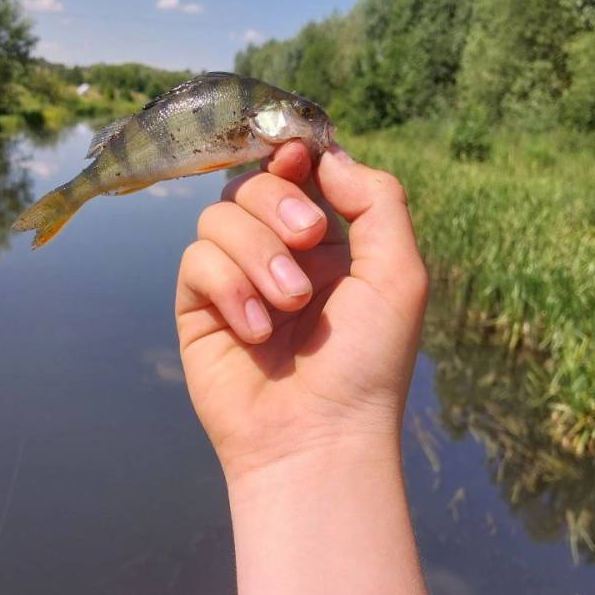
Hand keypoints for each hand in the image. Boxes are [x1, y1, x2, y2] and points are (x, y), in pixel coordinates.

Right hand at [175, 141, 427, 482]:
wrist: (317, 438)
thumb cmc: (367, 366)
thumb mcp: (399, 276)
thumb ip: (377, 202)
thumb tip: (326, 155)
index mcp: (331, 247)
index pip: (297, 175)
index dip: (292, 156)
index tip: (297, 156)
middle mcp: (280, 257)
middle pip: (251, 184)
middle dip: (279, 203)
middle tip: (309, 239)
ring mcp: (236, 282)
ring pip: (219, 217)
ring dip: (258, 253)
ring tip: (290, 305)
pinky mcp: (200, 310)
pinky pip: (196, 262)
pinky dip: (229, 288)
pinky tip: (256, 332)